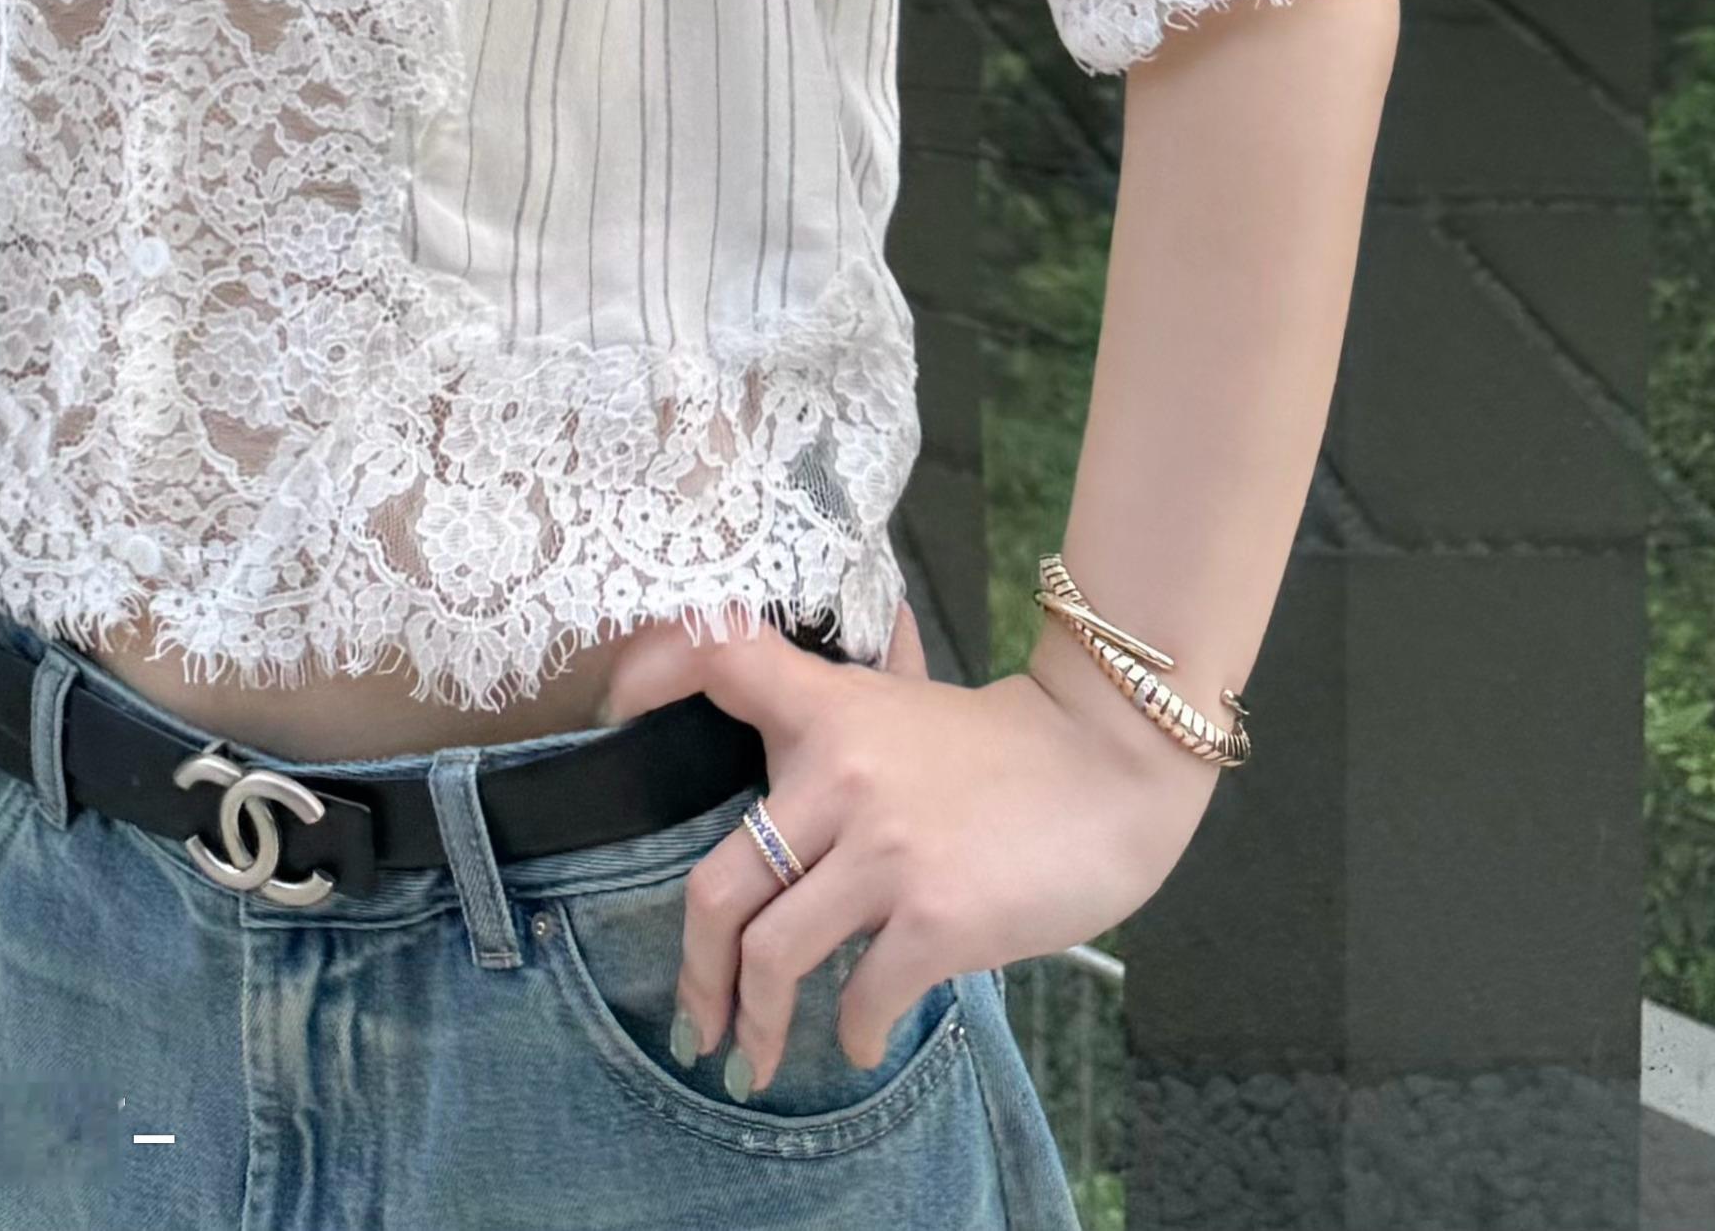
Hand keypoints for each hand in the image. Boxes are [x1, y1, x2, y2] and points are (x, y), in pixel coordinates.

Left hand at [600, 599, 1218, 1089]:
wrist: (1104, 771)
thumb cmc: (1000, 748)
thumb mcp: (902, 702)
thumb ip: (839, 707)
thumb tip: (790, 703)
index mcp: (826, 708)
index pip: (716, 655)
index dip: (646, 674)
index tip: (611, 720)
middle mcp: (839, 774)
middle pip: (717, 884)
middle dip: (697, 973)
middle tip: (696, 1022)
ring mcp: (884, 850)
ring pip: (773, 954)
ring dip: (758, 1025)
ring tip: (757, 1058)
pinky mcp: (934, 917)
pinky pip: (862, 995)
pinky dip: (857, 1033)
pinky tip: (863, 1038)